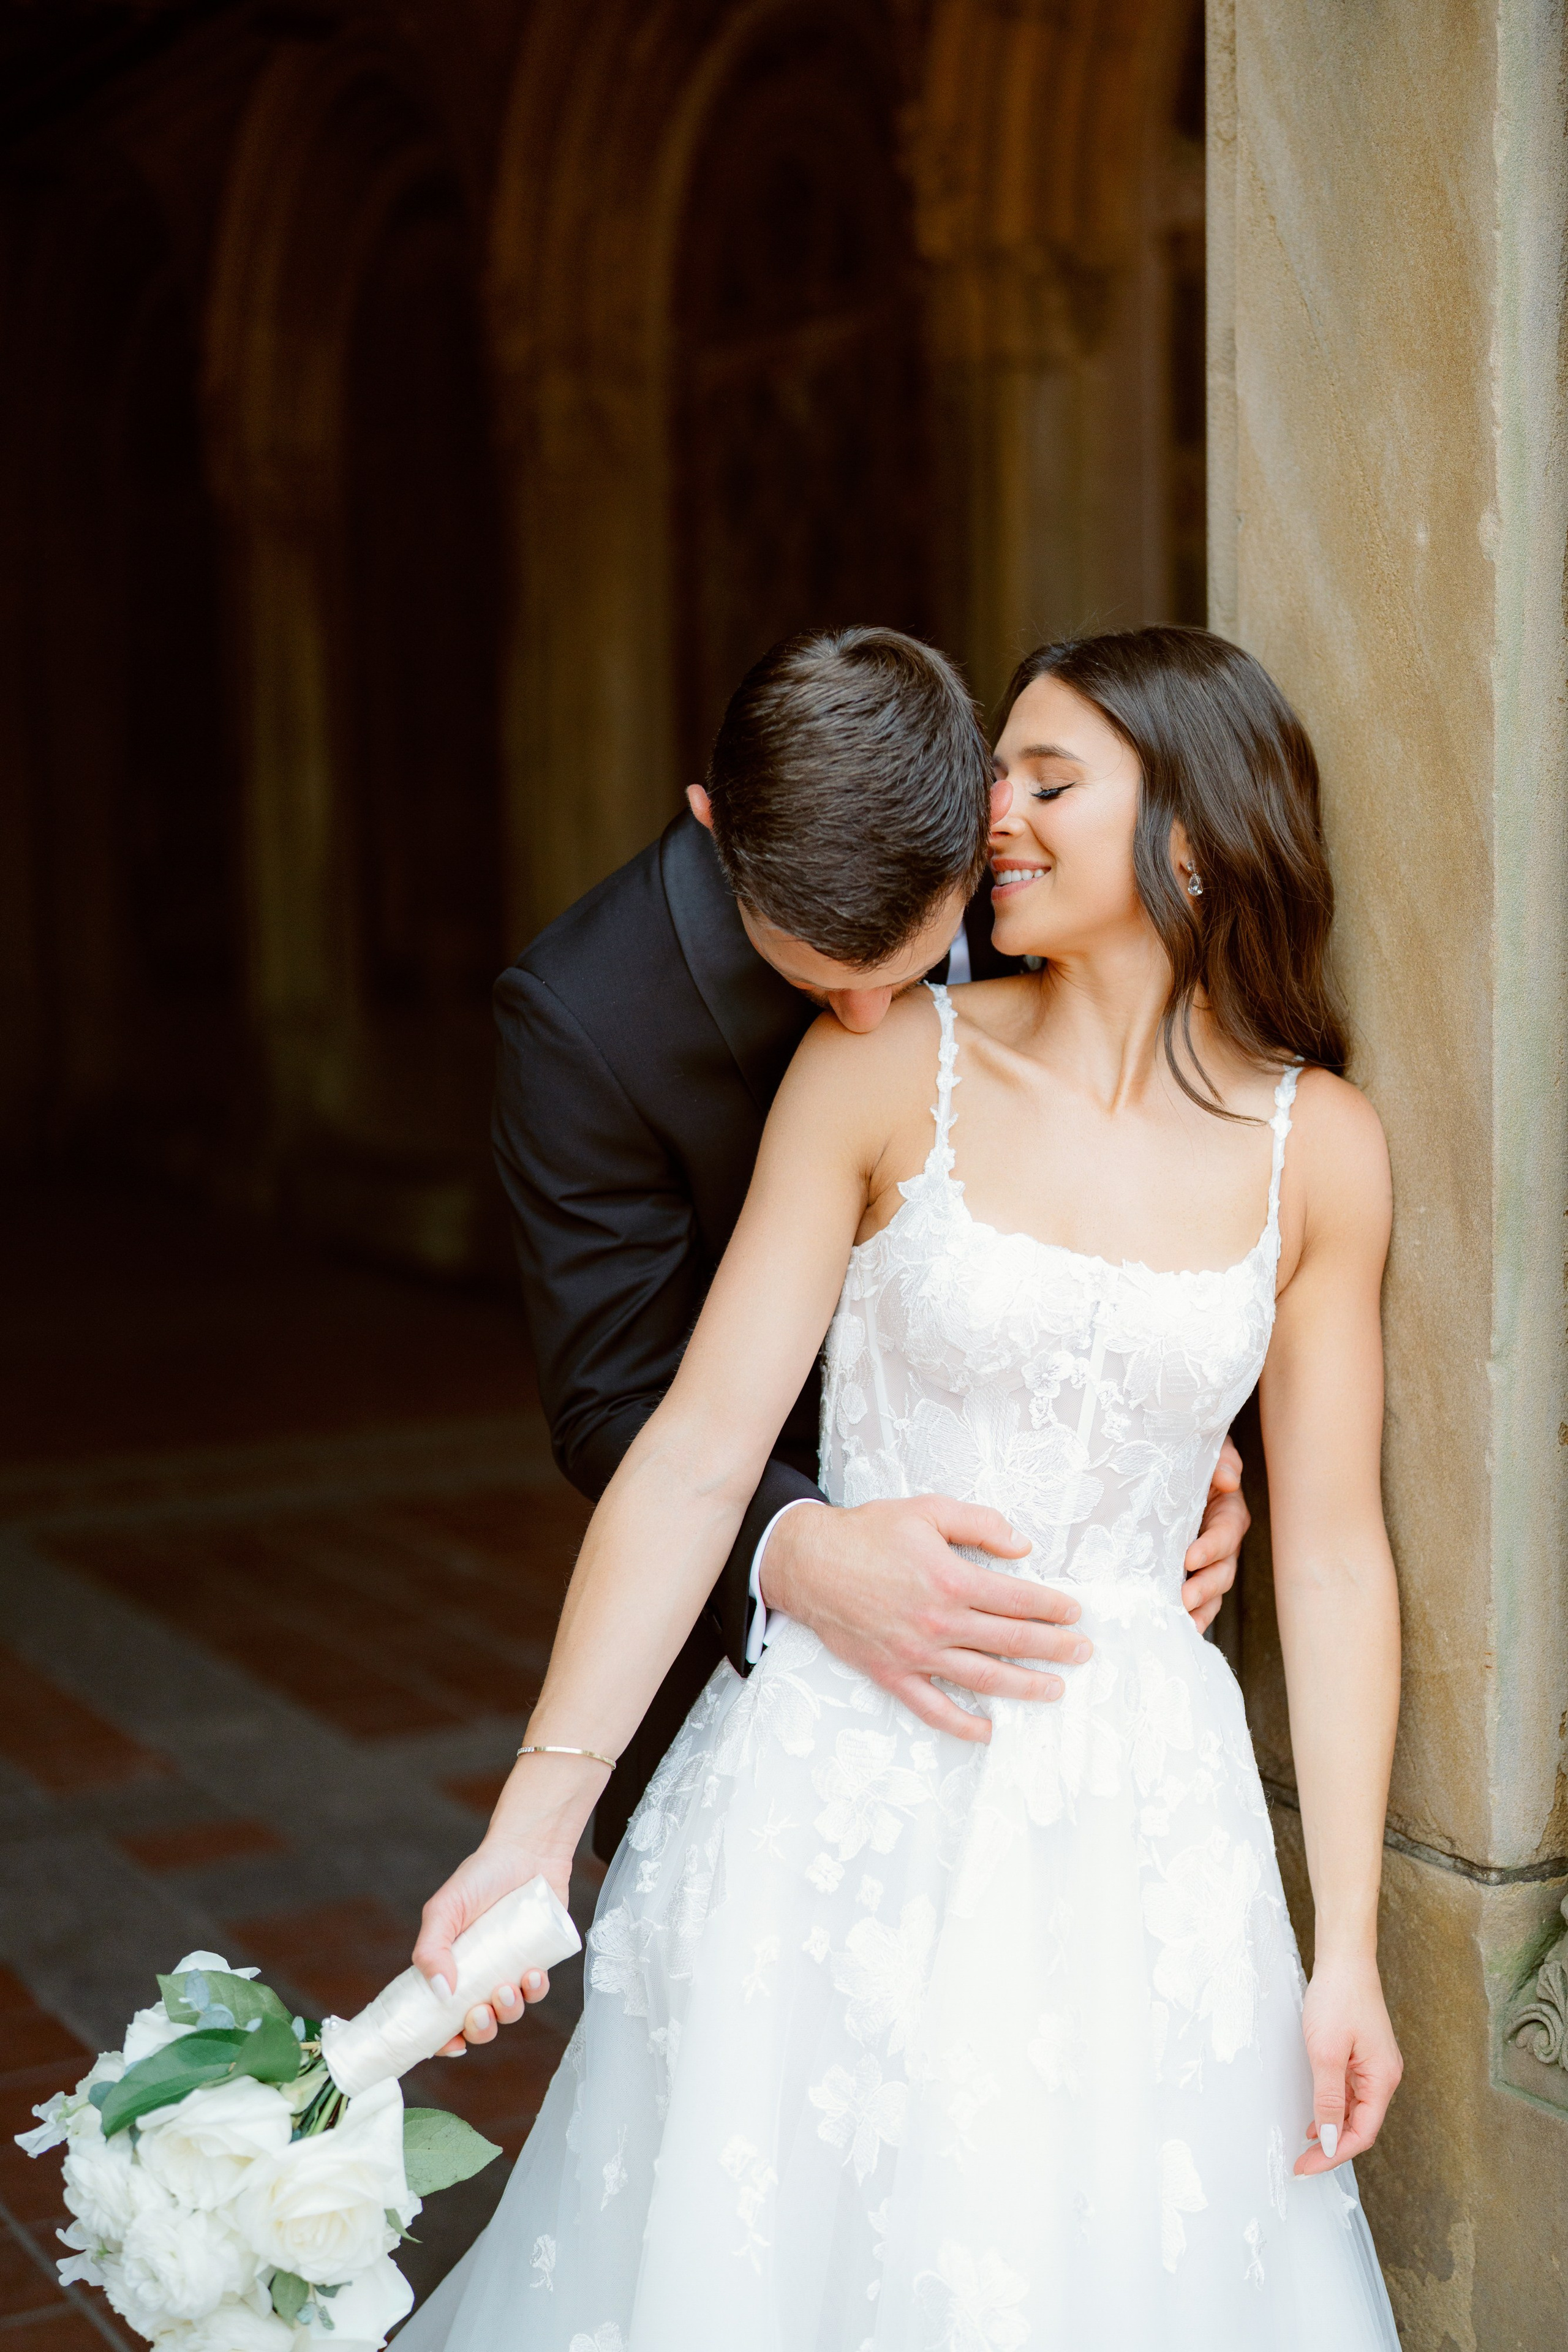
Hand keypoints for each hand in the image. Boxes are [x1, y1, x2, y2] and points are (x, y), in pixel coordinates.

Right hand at [412, 1754, 597, 2050]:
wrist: (527, 1850)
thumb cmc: (480, 1877)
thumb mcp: (445, 1909)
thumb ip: (431, 1948)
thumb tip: (441, 1993)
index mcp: (451, 1969)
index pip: (441, 2017)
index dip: (442, 2039)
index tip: (449, 2044)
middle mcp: (480, 1975)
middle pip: (479, 2025)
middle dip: (480, 2029)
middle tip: (480, 2013)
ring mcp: (510, 1970)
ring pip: (509, 2013)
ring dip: (508, 2011)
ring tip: (507, 1987)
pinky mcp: (538, 1961)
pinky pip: (537, 1991)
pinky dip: (535, 1991)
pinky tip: (532, 1975)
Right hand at [759, 1494, 1091, 1742]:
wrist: (809, 1562)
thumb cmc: (869, 1532)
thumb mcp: (928, 1510)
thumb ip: (981, 1524)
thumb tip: (1024, 1547)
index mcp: (952, 1579)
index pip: (1018, 1600)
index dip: (1052, 1608)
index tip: (1074, 1613)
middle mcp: (940, 1622)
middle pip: (1011, 1642)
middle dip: (1054, 1648)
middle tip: (1082, 1652)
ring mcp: (917, 1654)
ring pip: (983, 1679)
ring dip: (1025, 1686)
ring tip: (1054, 1689)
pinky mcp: (893, 1674)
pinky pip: (934, 1709)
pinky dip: (963, 1725)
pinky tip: (989, 1730)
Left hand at [1181, 1433, 1250, 1632]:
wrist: (1172, 1467)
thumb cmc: (1192, 1458)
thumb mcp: (1211, 1450)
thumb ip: (1221, 1460)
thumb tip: (1228, 1479)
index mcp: (1229, 1513)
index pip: (1226, 1534)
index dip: (1211, 1547)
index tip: (1189, 1558)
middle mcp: (1223, 1543)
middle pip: (1223, 1571)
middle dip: (1205, 1587)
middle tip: (1184, 1598)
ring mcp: (1209, 1563)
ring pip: (1213, 1591)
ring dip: (1200, 1608)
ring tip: (1183, 1621)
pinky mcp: (1192, 1575)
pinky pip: (1199, 1600)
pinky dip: (1194, 1615)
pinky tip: (1180, 1627)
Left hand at [1294, 1954, 1401, 2173]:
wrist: (1344, 1958)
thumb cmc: (1338, 1999)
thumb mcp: (1326, 2053)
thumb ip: (1329, 2100)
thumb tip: (1330, 2140)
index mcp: (1382, 2079)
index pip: (1362, 2134)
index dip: (1334, 2155)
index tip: (1305, 2167)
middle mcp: (1384, 2076)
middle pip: (1361, 2126)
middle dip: (1332, 2148)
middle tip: (1302, 2163)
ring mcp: (1374, 2065)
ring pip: (1355, 2110)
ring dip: (1332, 2129)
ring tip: (1306, 2146)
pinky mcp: (1363, 2054)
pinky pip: (1350, 2092)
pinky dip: (1334, 2107)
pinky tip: (1317, 2115)